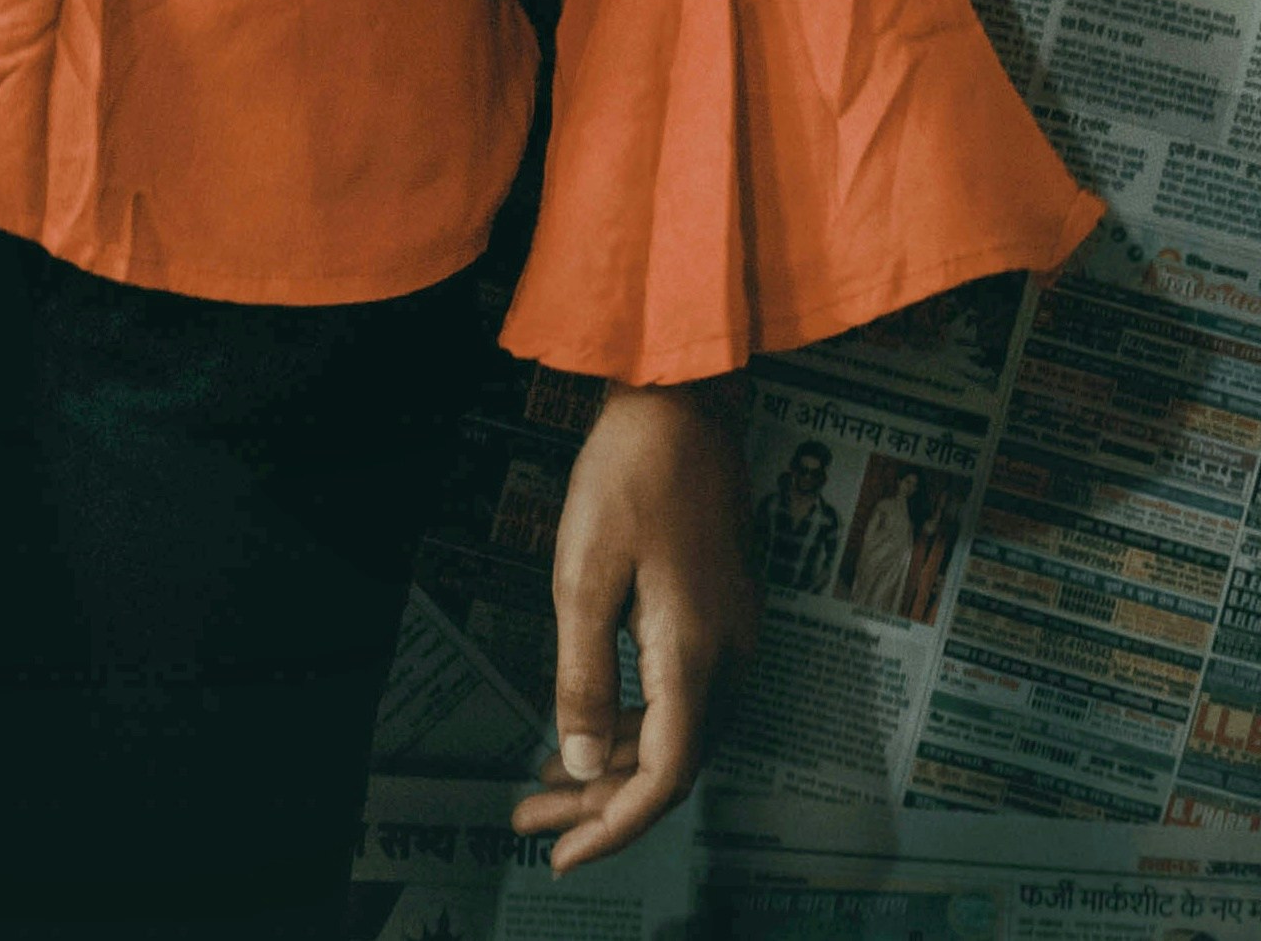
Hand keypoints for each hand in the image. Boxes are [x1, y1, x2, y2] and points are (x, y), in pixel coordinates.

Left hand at [511, 383, 745, 870]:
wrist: (680, 404)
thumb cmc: (627, 476)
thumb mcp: (582, 575)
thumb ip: (582, 675)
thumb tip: (575, 759)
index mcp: (692, 653)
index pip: (665, 776)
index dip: (616, 827)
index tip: (564, 856)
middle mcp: (725, 657)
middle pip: (669, 765)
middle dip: (599, 805)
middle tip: (531, 824)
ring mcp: (729, 637)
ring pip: (674, 735)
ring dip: (610, 768)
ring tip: (542, 791)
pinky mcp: (717, 618)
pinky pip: (678, 700)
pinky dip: (630, 726)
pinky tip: (583, 729)